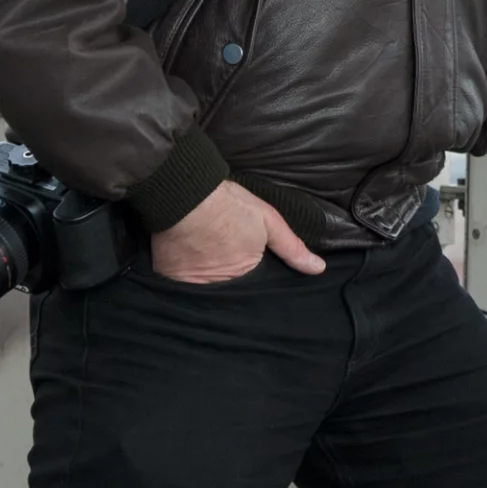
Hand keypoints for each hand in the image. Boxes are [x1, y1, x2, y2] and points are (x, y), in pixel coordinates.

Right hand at [151, 179, 325, 283]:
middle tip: (226, 268)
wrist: (186, 194)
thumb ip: (292, 248)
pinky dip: (184, 284)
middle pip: (230, 293)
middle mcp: (220, 286)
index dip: (255, 284)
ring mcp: (192, 285)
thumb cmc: (230, 206)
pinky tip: (187, 269)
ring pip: (205, 293)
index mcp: (247, 274)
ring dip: (208, 286)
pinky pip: (180, 289)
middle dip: (232, 289)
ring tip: (208, 270)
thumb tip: (317, 268)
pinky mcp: (169, 279)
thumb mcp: (269, 221)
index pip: (255, 290)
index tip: (250, 274)